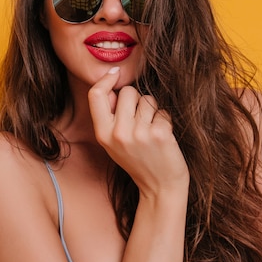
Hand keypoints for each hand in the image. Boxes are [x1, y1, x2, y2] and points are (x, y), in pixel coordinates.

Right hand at [88, 67, 188, 199]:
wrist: (160, 187)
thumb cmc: (138, 159)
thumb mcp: (112, 142)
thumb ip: (109, 116)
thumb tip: (112, 86)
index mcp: (102, 133)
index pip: (96, 94)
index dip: (105, 80)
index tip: (115, 74)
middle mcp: (118, 133)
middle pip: (127, 92)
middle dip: (136, 99)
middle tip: (140, 121)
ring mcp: (139, 133)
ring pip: (147, 99)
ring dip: (152, 111)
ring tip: (151, 131)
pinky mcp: (159, 134)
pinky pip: (162, 111)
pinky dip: (165, 120)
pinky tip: (163, 137)